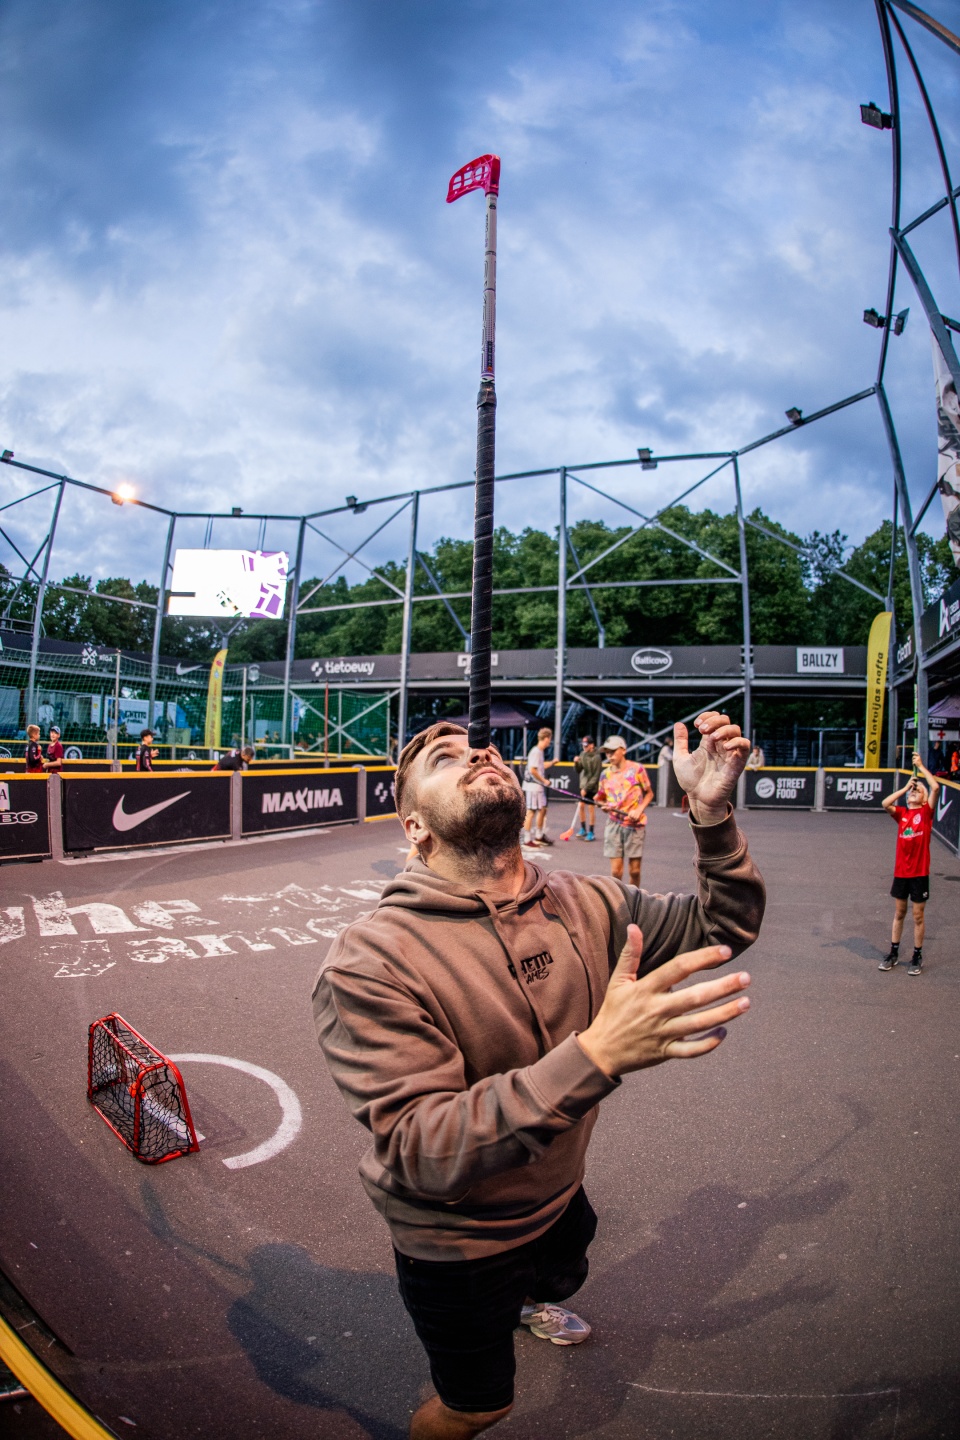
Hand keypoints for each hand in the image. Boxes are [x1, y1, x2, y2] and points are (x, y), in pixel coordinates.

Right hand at [577, 926, 750, 1078]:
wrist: (601, 1051)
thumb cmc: (613, 1011)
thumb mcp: (618, 981)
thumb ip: (630, 954)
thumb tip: (634, 927)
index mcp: (646, 989)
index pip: (678, 969)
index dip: (702, 959)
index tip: (724, 952)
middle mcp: (656, 1010)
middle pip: (694, 997)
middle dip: (723, 987)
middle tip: (746, 978)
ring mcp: (662, 1033)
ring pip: (698, 1024)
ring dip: (725, 1014)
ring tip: (746, 1003)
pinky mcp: (665, 1052)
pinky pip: (691, 1051)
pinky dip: (708, 1044)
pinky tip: (724, 1032)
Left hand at [672, 711, 749, 822]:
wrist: (698, 799)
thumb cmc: (691, 781)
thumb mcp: (680, 758)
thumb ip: (680, 741)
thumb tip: (679, 724)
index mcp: (708, 743)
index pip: (715, 720)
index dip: (707, 716)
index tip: (697, 724)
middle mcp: (720, 745)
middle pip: (726, 721)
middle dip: (714, 721)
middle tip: (702, 730)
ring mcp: (729, 753)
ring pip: (736, 730)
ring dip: (724, 729)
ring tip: (712, 737)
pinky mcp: (736, 763)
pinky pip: (745, 746)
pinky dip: (737, 741)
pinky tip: (725, 746)